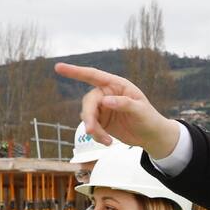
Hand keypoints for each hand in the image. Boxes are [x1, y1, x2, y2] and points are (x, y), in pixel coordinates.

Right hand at [54, 63, 180, 156]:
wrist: (151, 136)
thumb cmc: (149, 118)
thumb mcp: (141, 111)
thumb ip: (124, 104)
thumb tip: (105, 100)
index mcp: (117, 85)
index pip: (94, 76)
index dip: (75, 72)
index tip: (58, 67)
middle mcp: (107, 94)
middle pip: (89, 101)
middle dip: (88, 116)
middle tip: (91, 131)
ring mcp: (103, 108)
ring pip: (88, 115)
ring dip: (93, 128)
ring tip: (106, 141)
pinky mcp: (101, 121)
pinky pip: (92, 126)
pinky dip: (97, 135)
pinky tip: (108, 142)